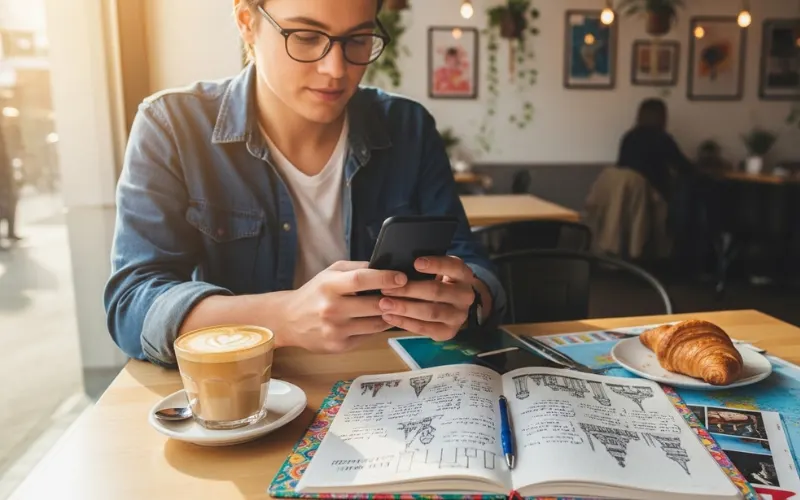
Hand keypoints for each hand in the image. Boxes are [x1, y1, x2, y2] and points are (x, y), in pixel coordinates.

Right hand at [279, 261, 407, 352]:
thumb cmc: (314, 293)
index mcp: (329, 286)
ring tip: (396, 307)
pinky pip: (368, 336)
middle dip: (394, 299)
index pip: (361, 280)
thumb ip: (357, 269)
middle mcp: (331, 309)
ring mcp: (335, 330)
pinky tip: (380, 319)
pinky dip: (377, 328)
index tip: (402, 277)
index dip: (385, 277)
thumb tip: (386, 266)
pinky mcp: (338, 346)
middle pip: (373, 304)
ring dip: (389, 315)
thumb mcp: (330, 273)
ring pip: (375, 324)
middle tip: (407, 294)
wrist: (289, 320)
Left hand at [378, 256, 489, 340]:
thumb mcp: (436, 270)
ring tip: (384, 304)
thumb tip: (397, 266)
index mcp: (463, 275)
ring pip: (431, 312)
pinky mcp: (448, 332)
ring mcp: (459, 316)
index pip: (453, 267)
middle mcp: (466, 296)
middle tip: (386, 289)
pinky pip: (425, 329)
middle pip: (437, 291)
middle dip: (409, 290)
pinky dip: (405, 323)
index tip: (416, 263)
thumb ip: (424, 267)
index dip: (436, 265)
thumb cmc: (437, 282)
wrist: (451, 306)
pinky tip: (389, 317)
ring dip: (405, 308)